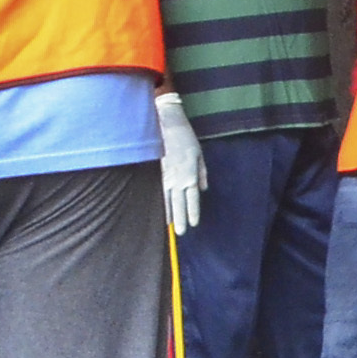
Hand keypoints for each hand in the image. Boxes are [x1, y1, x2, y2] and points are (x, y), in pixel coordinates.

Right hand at [153, 91, 204, 235]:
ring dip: (167, 213)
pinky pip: (156, 190)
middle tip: (180, 233)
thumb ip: (202, 173)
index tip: (193, 225)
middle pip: (178, 203)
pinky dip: (157, 201)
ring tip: (168, 225)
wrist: (164, 124)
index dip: (192, 212)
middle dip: (180, 218)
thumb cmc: (184, 138)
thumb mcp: (199, 154)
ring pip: (165, 199)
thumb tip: (203, 189)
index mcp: (189, 174)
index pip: (192, 198)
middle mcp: (176, 178)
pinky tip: (157, 209)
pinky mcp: (153, 171)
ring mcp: (163, 176)